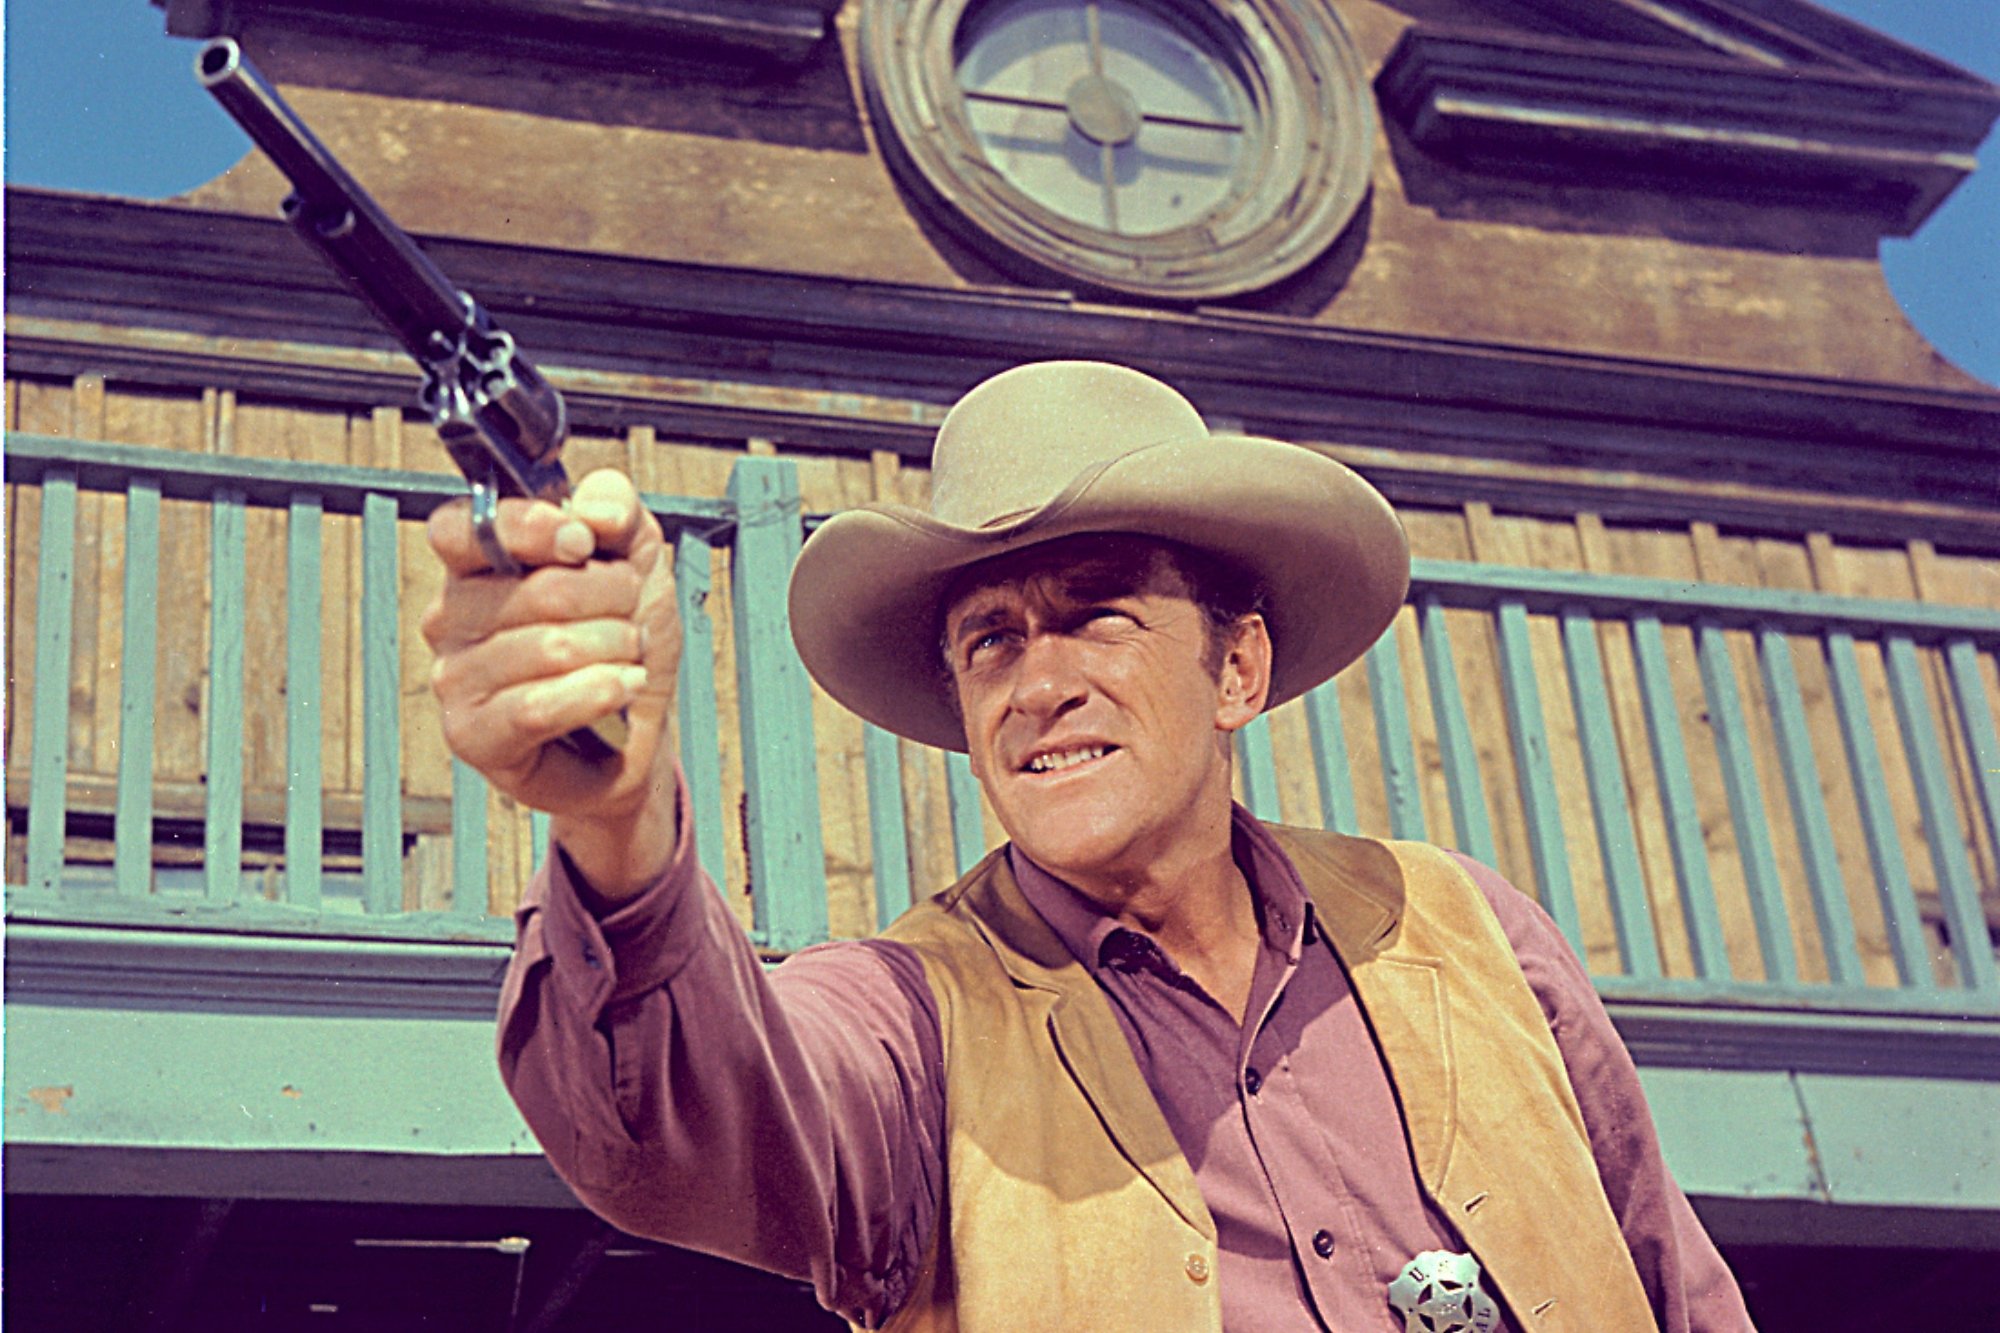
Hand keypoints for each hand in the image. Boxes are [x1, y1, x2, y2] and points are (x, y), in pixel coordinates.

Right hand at [423, 469, 681, 898]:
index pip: (465, 527)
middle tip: (627, 617)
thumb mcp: (637, 560)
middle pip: (538, 590)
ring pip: (550, 648)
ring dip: (614, 650)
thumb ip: (619, 510)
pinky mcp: (473, 736)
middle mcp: (453, 618)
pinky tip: (620, 687)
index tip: (583, 543)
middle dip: (612, 600)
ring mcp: (456, 678)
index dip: (529, 528)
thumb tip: (595, 505)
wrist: (639, 729)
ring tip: (625, 658)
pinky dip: (597, 693)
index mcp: (478, 566)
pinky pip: (536, 707)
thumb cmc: (622, 643)